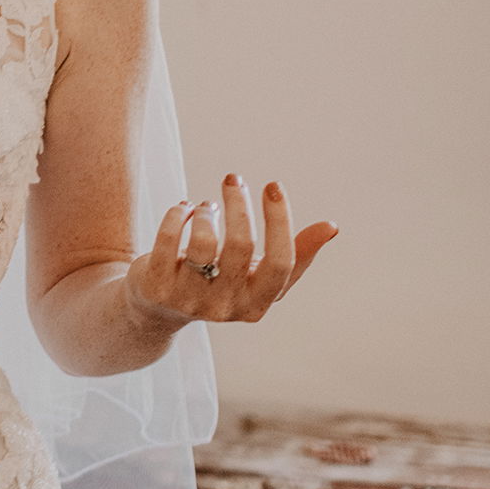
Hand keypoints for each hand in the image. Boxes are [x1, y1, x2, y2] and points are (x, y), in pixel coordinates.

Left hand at [125, 175, 335, 327]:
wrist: (160, 310)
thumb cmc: (222, 284)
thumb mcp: (259, 277)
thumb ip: (297, 256)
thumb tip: (332, 227)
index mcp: (257, 304)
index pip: (281, 262)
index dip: (280, 221)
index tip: (273, 185)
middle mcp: (225, 307)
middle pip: (242, 246)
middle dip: (239, 204)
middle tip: (233, 179)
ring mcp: (189, 299)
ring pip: (204, 242)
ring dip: (207, 211)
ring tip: (207, 206)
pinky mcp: (157, 286)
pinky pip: (170, 238)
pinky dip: (179, 214)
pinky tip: (184, 208)